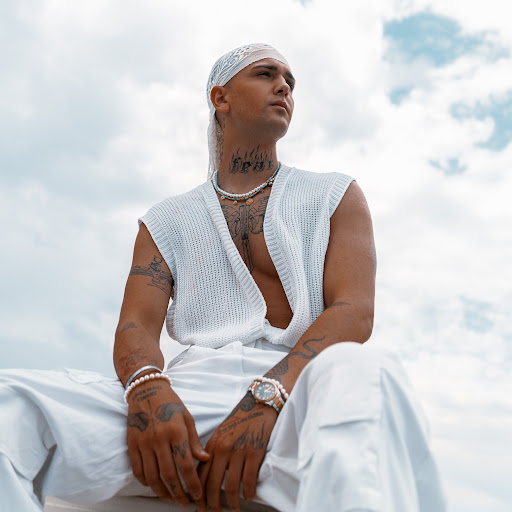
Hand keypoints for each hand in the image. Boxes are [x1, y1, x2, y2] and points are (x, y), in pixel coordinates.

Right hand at [126, 380, 209, 506]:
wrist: (146, 390)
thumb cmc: (170, 403)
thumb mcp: (187, 418)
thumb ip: (194, 441)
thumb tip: (204, 459)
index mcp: (176, 431)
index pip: (185, 465)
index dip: (193, 484)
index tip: (198, 495)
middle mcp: (159, 439)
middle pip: (168, 475)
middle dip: (178, 493)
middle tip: (185, 502)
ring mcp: (143, 442)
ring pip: (152, 477)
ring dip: (162, 491)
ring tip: (171, 498)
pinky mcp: (132, 444)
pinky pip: (138, 470)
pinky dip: (146, 482)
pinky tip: (155, 486)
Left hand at [196, 391, 277, 511]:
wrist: (259, 402)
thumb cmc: (241, 418)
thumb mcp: (221, 433)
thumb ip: (212, 451)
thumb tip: (204, 474)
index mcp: (212, 444)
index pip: (200, 476)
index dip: (198, 495)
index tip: (198, 507)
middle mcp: (223, 449)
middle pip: (213, 485)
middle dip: (212, 505)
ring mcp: (239, 451)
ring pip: (231, 486)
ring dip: (232, 503)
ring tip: (233, 510)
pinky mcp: (255, 452)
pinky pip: (249, 480)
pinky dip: (248, 492)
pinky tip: (248, 496)